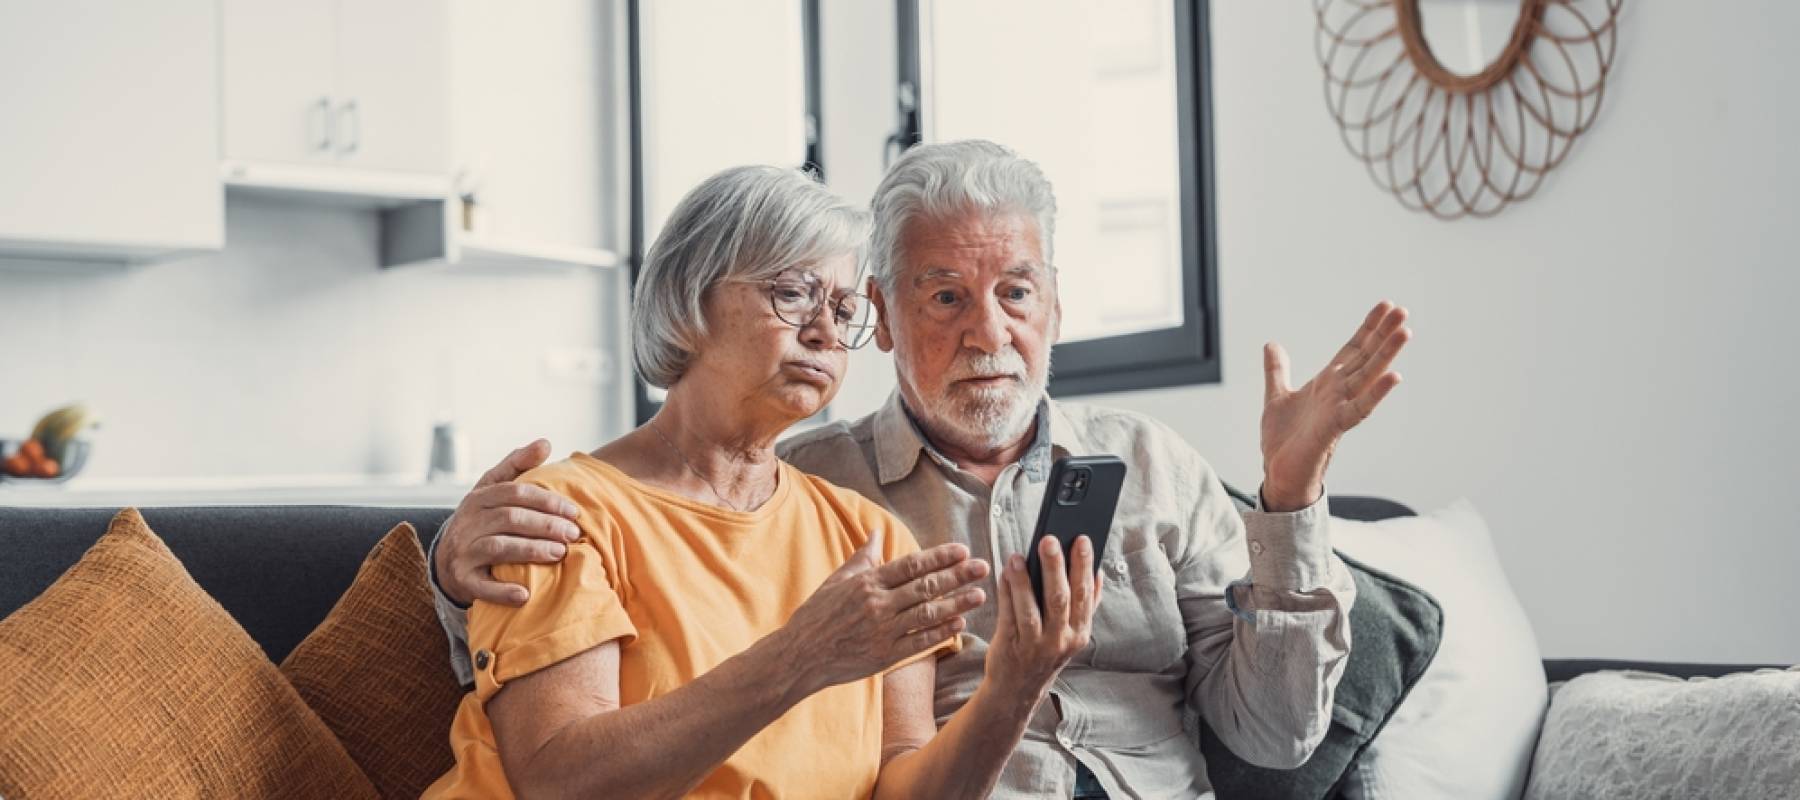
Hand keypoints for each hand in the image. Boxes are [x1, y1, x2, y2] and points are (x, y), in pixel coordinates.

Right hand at [436, 438, 582, 605]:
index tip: (573, 511)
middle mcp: (468, 522)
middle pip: (510, 519)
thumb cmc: (482, 519)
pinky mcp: (462, 580)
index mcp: (479, 498)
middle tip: (573, 533)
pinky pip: (481, 587)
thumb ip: (518, 465)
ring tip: (560, 553)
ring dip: (532, 551)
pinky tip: (526, 594)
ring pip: (498, 547)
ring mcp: (463, 552)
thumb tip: (546, 443)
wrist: (448, 559)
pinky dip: (503, 591)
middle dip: (545, 525)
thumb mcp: (493, 489)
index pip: (515, 493)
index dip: (546, 500)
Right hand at [778, 531, 990, 691]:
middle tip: (983, 567)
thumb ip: (863, 557)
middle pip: (925, 586)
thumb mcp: (837, 580)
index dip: (939, 557)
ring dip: (957, 603)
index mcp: (867, 582)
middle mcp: (877, 604)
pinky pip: (919, 642)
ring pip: (927, 614)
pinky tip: (960, 624)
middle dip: (957, 576)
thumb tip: (877, 532)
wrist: (800, 655)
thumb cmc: (818, 615)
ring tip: (980, 595)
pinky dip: (941, 632)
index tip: (962, 550)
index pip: (911, 565)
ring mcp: (882, 631)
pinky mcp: (884, 655)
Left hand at [985, 535, 1100, 709]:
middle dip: (1056, 567)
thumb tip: (1098, 573)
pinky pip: (1008, 614)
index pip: (1084, 595)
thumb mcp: (1072, 634)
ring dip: (1025, 580)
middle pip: (1060, 599)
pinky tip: (1006, 572)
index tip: (1082, 539)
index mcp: (1080, 633)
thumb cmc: (1045, 653)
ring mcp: (1035, 645)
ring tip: (1018, 556)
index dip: (1084, 566)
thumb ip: (1087, 605)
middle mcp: (1060, 640)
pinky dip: (1007, 592)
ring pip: (1032, 608)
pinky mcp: (1010, 646)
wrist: (1018, 689)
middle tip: (1049, 539)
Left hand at [1260, 302, 1410, 510]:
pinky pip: (1360, 408)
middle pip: (1366, 357)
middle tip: (1402, 310)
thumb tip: (1272, 344)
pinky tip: (1394, 376)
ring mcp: (1339, 408)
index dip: (1368, 328)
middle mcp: (1338, 392)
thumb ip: (1277, 370)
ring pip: (1368, 376)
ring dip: (1386, 354)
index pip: (1353, 349)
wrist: (1278, 472)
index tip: (1384, 305)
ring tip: (1405, 331)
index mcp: (1327, 383)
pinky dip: (1376, 392)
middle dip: (1383, 333)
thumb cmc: (1283, 440)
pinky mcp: (1335, 427)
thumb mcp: (1276, 396)